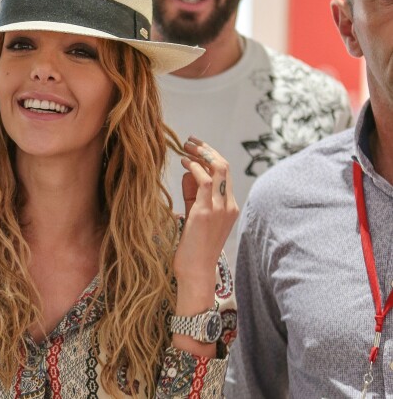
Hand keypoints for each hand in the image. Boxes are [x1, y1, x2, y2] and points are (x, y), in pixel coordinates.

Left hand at [174, 137, 238, 295]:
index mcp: (230, 206)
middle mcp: (229, 205)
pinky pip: (204, 182)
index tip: (195, 146)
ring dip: (200, 154)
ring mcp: (220, 209)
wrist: (196, 272)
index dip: (210, 155)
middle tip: (189, 141)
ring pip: (218, 169)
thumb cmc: (193, 247)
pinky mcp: (206, 212)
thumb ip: (193, 193)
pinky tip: (184, 162)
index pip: (224, 172)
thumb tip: (190, 171)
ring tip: (184, 147)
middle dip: (206, 149)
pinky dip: (194, 168)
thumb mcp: (194, 214)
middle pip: (224, 166)